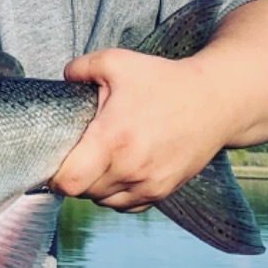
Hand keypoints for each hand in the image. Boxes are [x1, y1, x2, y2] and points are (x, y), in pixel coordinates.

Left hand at [50, 48, 227, 210]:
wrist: (215, 102)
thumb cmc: (164, 82)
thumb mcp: (116, 62)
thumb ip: (78, 68)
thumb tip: (62, 79)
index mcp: (112, 140)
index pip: (69, 181)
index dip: (53, 175)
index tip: (53, 159)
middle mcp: (130, 169)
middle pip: (82, 192)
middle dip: (72, 176)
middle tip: (74, 152)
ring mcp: (149, 184)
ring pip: (103, 201)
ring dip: (93, 186)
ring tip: (96, 160)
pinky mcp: (163, 191)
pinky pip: (126, 205)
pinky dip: (115, 194)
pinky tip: (116, 171)